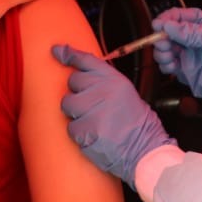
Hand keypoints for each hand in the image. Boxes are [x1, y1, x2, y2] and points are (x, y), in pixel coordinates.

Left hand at [53, 44, 174, 187]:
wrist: (145, 150)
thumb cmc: (136, 124)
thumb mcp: (125, 93)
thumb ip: (104, 82)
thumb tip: (79, 75)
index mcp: (114, 80)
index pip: (86, 60)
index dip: (69, 54)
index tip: (57, 51)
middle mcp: (103, 90)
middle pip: (72, 82)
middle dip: (78, 93)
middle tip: (93, 107)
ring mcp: (93, 110)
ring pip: (67, 104)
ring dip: (76, 114)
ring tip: (94, 122)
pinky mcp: (86, 130)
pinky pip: (70, 127)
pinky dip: (79, 133)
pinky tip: (94, 135)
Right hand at [150, 8, 201, 103]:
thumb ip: (194, 33)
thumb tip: (171, 26)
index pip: (179, 16)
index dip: (167, 19)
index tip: (159, 25)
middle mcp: (194, 37)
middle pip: (168, 32)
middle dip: (162, 36)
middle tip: (164, 42)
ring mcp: (189, 54)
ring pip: (165, 49)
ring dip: (162, 51)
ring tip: (168, 55)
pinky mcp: (187, 71)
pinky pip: (169, 66)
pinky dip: (165, 65)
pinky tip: (171, 65)